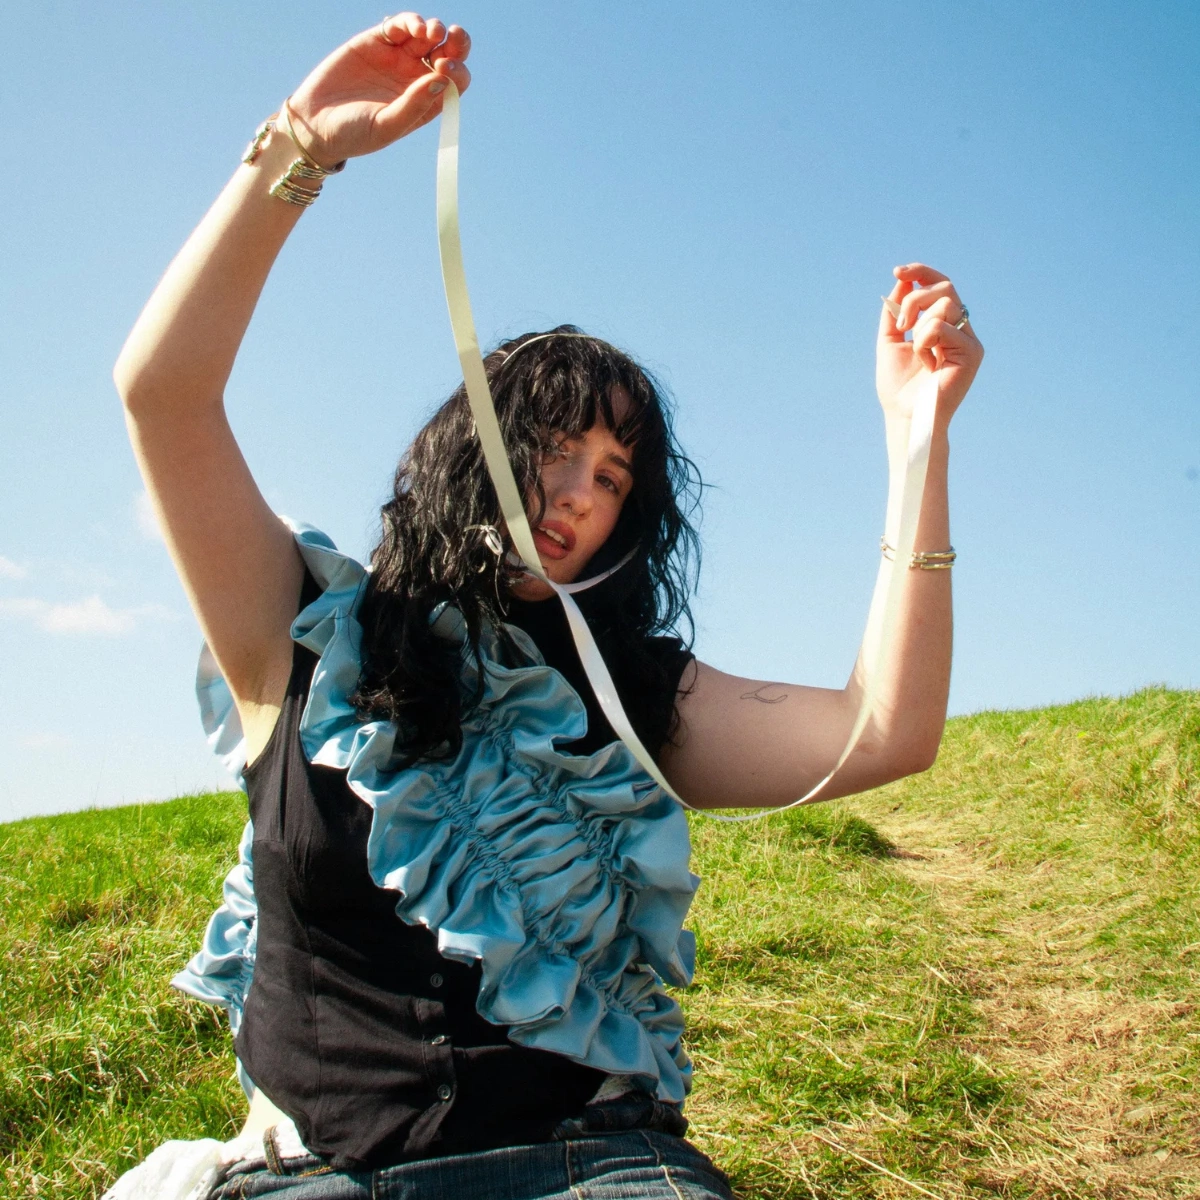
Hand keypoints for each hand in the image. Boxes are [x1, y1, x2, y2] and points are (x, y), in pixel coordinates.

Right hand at [286, 14, 471, 167]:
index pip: (455, 81)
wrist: (315, 123)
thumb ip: (414, 105)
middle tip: (452, 39)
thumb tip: (442, 80)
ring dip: (435, 29)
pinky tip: (413, 28)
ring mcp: (398, 57)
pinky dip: (410, 21)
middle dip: (456, 43)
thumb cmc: (354, 134)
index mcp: (426, 101)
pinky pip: (400, 25)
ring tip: (430, 33)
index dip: (457, 71)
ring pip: (427, 35)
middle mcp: (416, 78)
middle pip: (448, 53)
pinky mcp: (378, 41)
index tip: (445, 69)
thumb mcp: (386, 125)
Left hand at [876, 263, 983, 426]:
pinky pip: (941, 327)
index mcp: (944, 324)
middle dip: (915, 299)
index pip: (940, 285)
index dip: (921, 272)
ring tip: (916, 351)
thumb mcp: (890, 341)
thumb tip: (902, 280)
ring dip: (919, 326)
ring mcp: (969, 340)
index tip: (897, 272)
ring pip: (944, 304)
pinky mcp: (973, 352)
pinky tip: (927, 363)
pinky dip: (923, 342)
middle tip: (901, 325)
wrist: (905, 415)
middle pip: (945, 287)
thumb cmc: (898, 387)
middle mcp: (961, 329)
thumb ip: (895, 312)